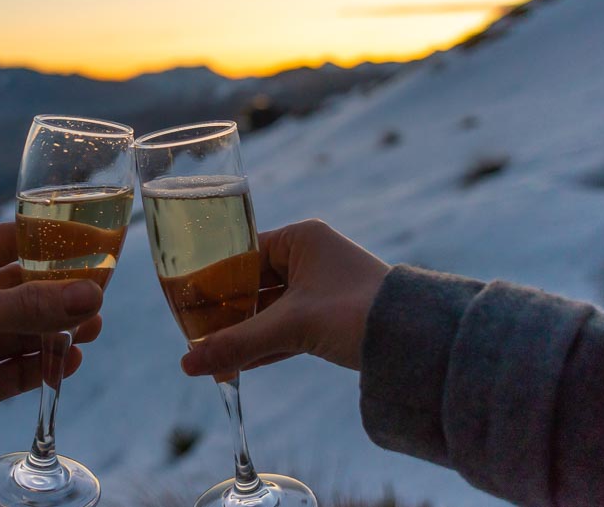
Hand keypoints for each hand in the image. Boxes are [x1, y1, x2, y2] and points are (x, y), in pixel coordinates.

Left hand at [0, 222, 103, 499]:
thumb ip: (29, 306)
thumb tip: (90, 296)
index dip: (42, 240)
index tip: (86, 237)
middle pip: (19, 290)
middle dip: (58, 291)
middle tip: (98, 290)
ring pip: (25, 331)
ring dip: (58, 329)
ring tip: (93, 326)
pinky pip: (21, 370)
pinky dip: (48, 364)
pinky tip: (71, 361)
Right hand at [181, 219, 389, 375]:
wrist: (417, 342)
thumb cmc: (356, 314)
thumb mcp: (291, 326)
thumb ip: (237, 344)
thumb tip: (187, 364)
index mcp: (302, 239)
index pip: (242, 254)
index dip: (213, 279)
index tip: (186, 301)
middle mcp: (311, 257)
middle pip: (253, 284)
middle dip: (225, 312)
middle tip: (194, 332)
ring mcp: (321, 289)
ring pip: (268, 309)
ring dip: (243, 332)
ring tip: (209, 352)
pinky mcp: (329, 318)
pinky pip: (285, 328)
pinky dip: (263, 344)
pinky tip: (237, 363)